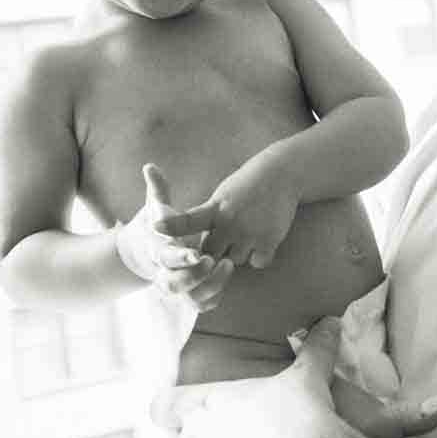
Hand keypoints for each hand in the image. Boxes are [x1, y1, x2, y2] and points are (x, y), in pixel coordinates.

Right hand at [115, 163, 228, 304]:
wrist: (144, 251)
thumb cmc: (156, 224)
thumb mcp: (155, 206)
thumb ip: (157, 189)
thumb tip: (149, 166)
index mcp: (158, 252)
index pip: (167, 258)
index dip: (182, 257)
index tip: (197, 253)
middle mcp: (165, 273)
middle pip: (176, 285)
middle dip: (196, 276)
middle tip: (215, 261)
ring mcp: (178, 285)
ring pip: (192, 298)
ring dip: (211, 286)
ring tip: (229, 264)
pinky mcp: (190, 294)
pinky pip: (202, 304)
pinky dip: (213, 298)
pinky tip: (225, 283)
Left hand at [161, 153, 300, 272]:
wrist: (281, 175)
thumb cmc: (246, 186)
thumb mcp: (221, 196)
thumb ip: (208, 218)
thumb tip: (197, 244)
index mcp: (214, 208)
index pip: (188, 219)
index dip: (171, 224)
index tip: (155, 226)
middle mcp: (229, 222)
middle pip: (210, 254)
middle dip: (214, 251)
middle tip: (228, 236)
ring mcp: (249, 232)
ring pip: (234, 261)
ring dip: (239, 253)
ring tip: (249, 231)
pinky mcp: (269, 240)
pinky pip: (258, 262)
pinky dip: (260, 255)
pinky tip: (264, 238)